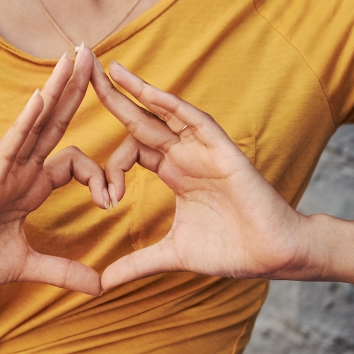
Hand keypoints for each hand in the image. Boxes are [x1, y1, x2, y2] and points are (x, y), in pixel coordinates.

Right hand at [0, 47, 110, 294]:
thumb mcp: (26, 266)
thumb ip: (63, 272)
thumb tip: (100, 288)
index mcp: (30, 187)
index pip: (74, 163)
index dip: (98, 176)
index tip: (109, 204)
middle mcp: (19, 171)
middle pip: (55, 121)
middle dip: (75, 88)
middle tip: (92, 51)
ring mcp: (3, 171)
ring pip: (35, 123)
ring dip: (56, 89)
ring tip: (73, 58)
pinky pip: (10, 145)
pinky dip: (25, 122)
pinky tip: (39, 97)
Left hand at [91, 60, 313, 290]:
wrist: (273, 255)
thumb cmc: (231, 250)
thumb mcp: (171, 254)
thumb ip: (135, 264)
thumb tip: (101, 285)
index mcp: (172, 172)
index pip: (130, 150)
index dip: (110, 170)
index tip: (106, 202)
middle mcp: (184, 153)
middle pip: (139, 118)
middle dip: (110, 96)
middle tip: (80, 70)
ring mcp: (202, 147)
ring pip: (162, 110)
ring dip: (134, 89)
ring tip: (106, 68)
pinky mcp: (221, 148)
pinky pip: (192, 119)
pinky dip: (169, 103)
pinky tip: (145, 90)